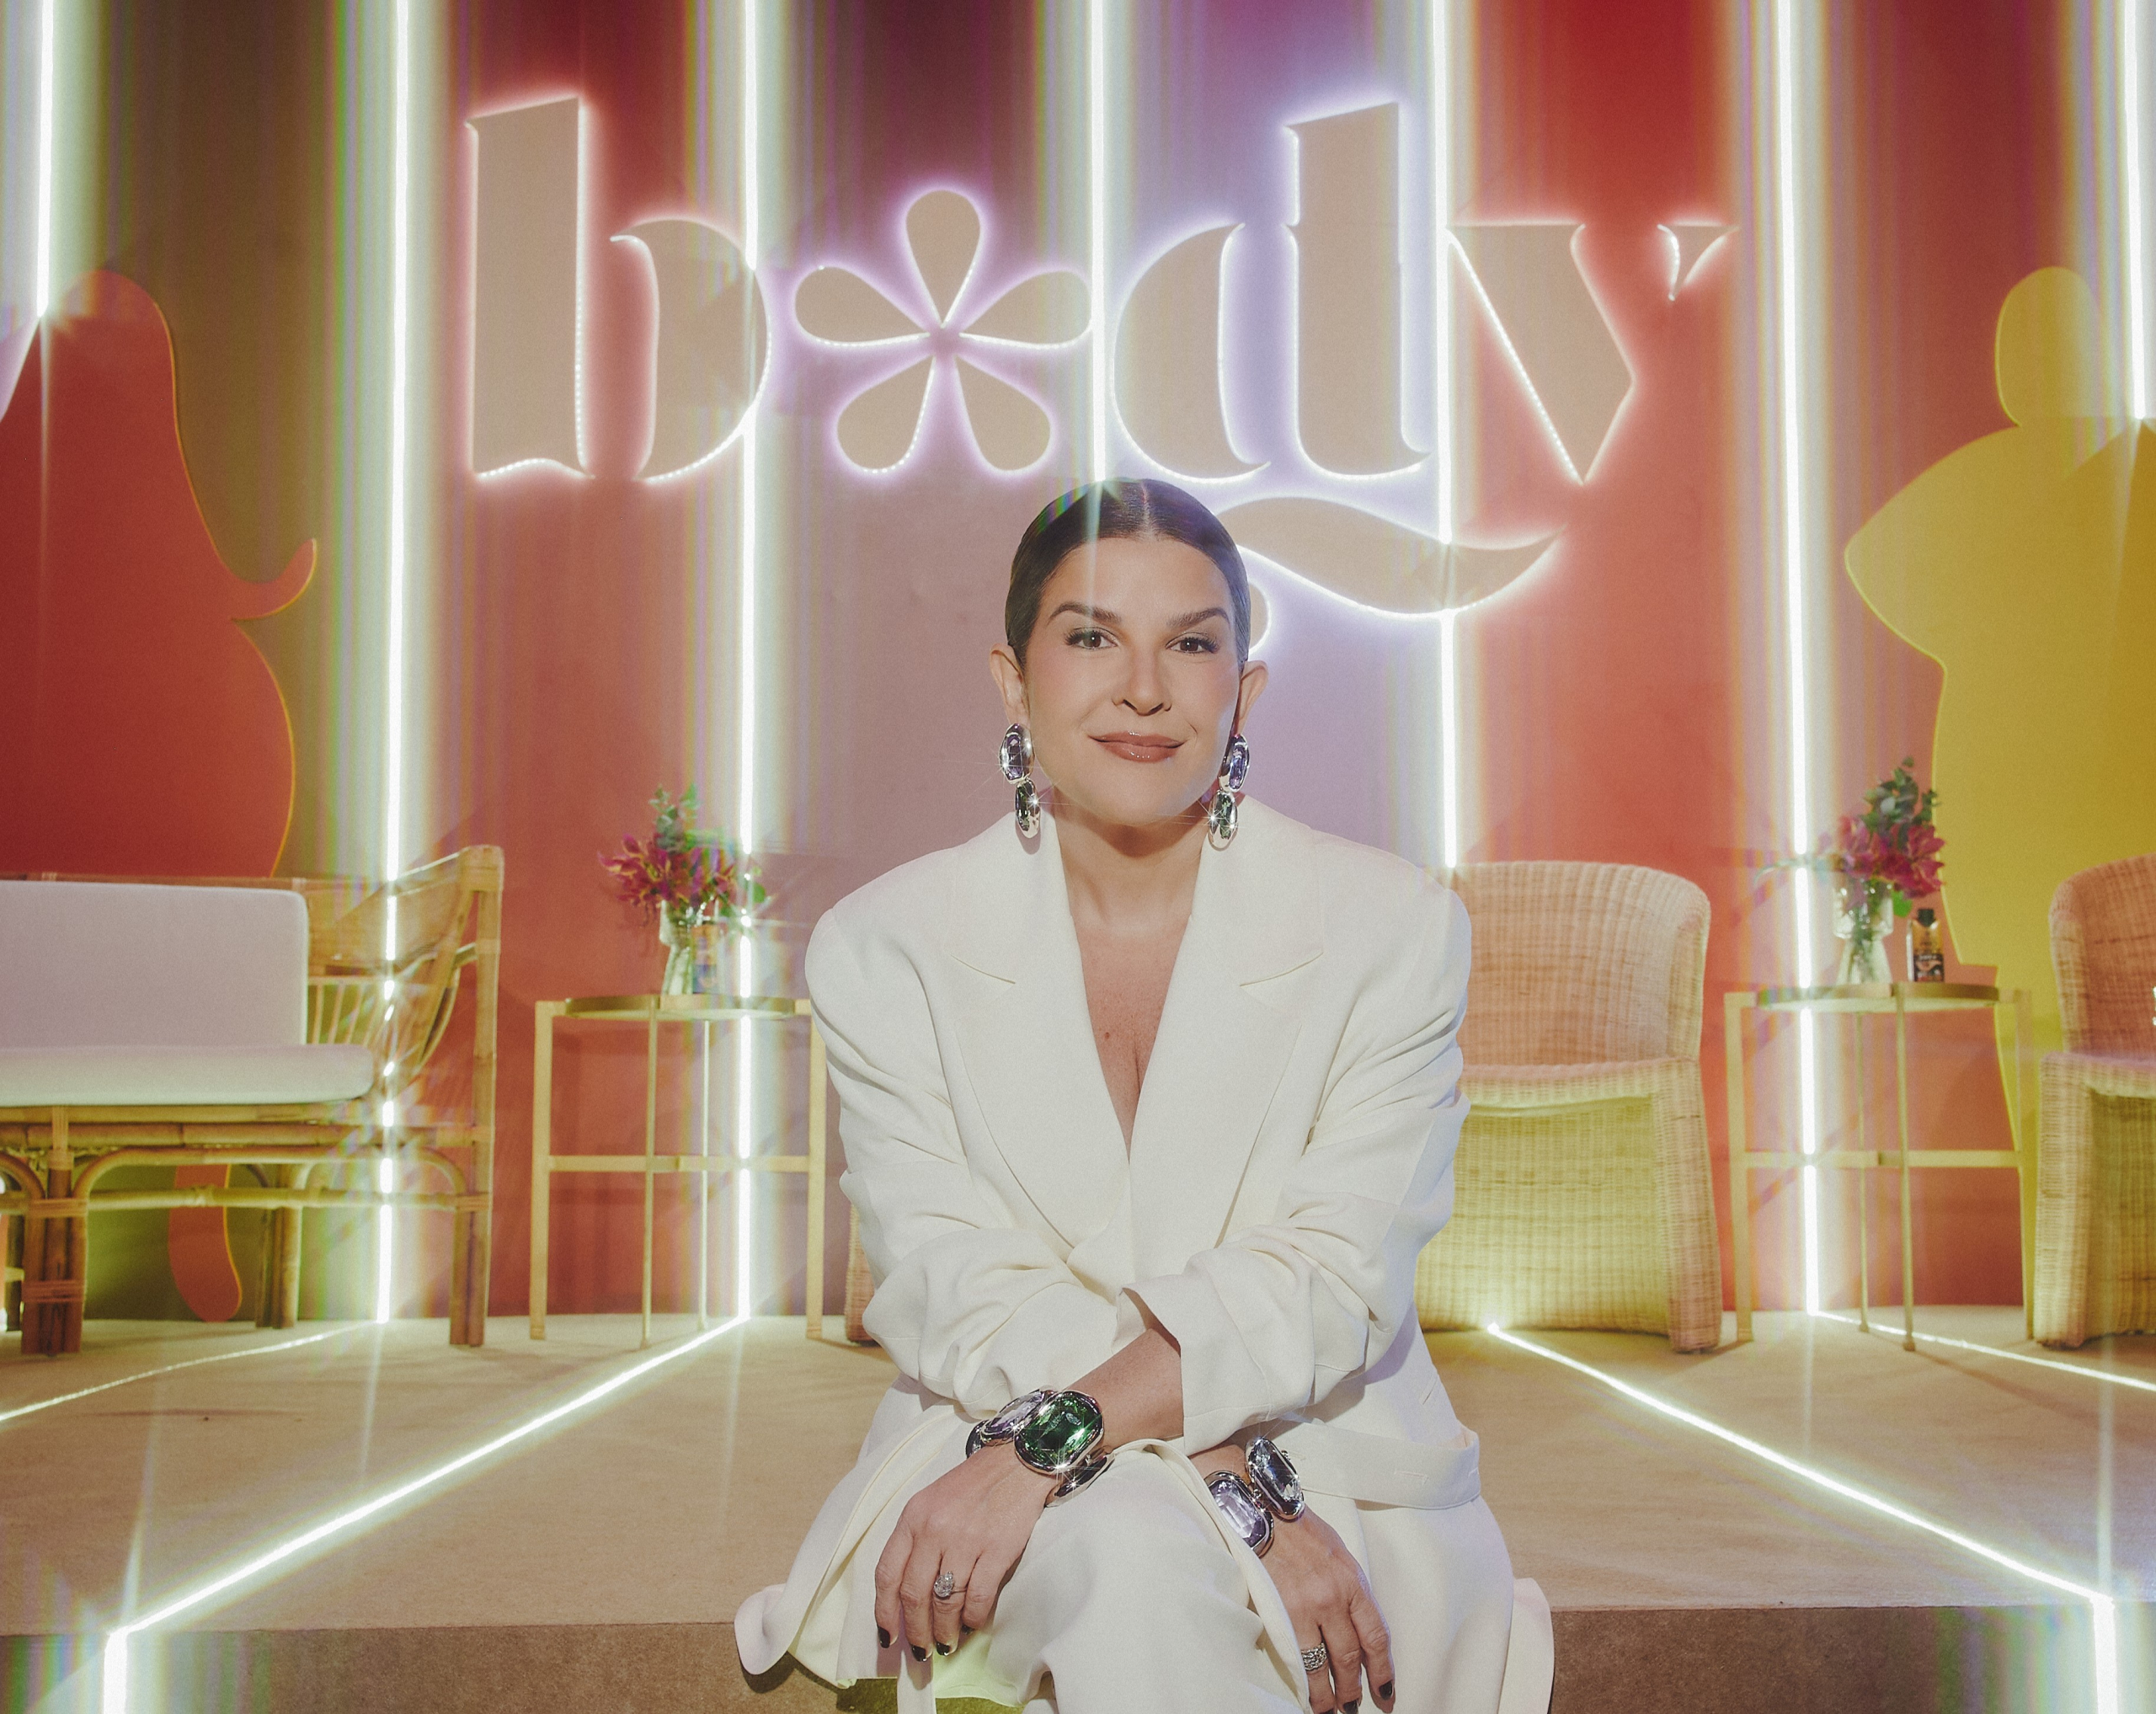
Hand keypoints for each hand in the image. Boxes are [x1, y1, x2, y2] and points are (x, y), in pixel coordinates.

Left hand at [874, 1440, 1056, 1659]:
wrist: (1017, 1462)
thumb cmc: (971, 1487)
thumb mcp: (931, 1503)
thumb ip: (916, 1541)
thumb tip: (909, 1597)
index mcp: (912, 1517)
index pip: (887, 1573)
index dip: (884, 1612)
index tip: (887, 1638)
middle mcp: (934, 1529)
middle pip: (915, 1595)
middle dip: (916, 1631)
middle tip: (922, 1651)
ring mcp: (966, 1540)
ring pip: (946, 1602)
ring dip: (944, 1631)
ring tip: (947, 1644)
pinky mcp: (997, 1550)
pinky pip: (979, 1597)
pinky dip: (974, 1619)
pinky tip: (972, 1626)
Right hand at [1263, 1505, 1394, 1713]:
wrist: (1263, 1510)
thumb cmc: (1300, 1530)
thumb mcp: (1338, 1555)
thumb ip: (1349, 1590)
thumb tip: (1355, 1627)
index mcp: (1354, 1581)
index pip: (1376, 1637)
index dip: (1383, 1672)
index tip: (1386, 1694)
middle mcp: (1334, 1597)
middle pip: (1351, 1656)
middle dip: (1354, 1688)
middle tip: (1352, 1707)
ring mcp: (1306, 1606)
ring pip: (1323, 1663)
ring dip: (1327, 1693)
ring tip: (1329, 1710)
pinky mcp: (1280, 1612)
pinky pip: (1296, 1656)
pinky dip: (1302, 1678)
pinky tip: (1304, 1691)